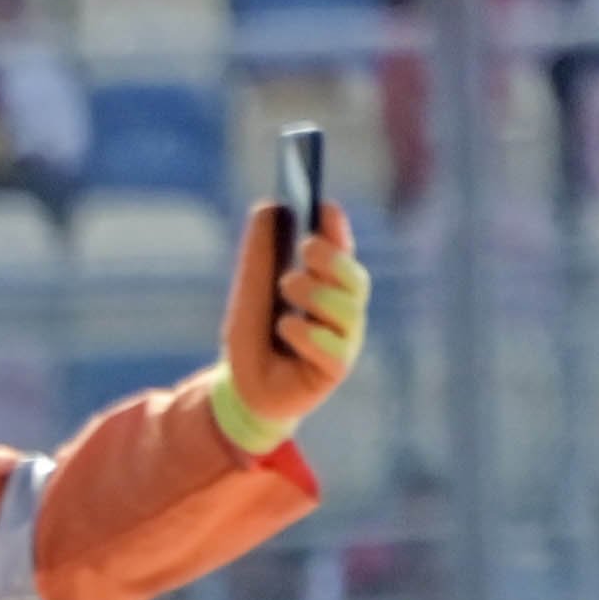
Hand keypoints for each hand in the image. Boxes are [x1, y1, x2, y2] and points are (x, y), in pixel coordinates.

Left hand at [212, 196, 366, 455]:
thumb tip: (270, 207)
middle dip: (333, 259)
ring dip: (317, 293)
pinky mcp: (334, 370)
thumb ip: (260, 256)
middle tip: (306, 245)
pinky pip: (333, 348)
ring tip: (288, 284)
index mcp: (328, 286)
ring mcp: (344, 340)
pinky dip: (307, 333)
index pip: (341, 251)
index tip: (324, 205)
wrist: (244, 394)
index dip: (337, 229)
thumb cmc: (255, 338)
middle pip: (354, 278)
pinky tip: (285, 325)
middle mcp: (344, 311)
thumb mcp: (250, 294)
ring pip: (347, 309)